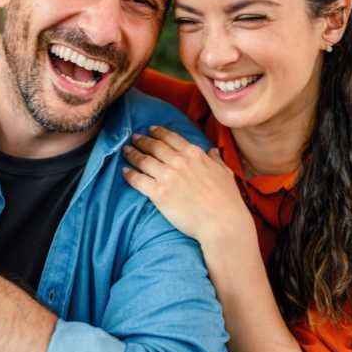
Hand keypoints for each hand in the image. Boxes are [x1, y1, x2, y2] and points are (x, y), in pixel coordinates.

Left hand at [121, 126, 253, 247]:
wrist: (222, 222)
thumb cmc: (227, 200)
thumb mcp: (225, 173)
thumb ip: (216, 160)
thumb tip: (212, 151)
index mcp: (195, 154)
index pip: (171, 138)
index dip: (158, 132)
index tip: (150, 129)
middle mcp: (179, 161)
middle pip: (154, 146)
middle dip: (142, 140)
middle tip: (133, 138)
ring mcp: (167, 176)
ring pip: (144, 160)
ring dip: (132, 154)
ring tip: (125, 151)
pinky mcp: (158, 193)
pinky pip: (138, 180)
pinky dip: (129, 174)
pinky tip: (124, 171)